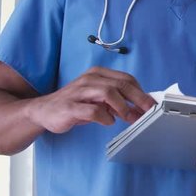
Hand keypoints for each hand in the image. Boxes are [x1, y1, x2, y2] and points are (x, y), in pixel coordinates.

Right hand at [28, 66, 154, 132]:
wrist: (43, 111)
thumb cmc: (75, 104)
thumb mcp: (98, 99)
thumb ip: (117, 101)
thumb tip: (140, 109)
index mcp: (98, 74)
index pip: (127, 79)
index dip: (142, 92)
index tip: (152, 105)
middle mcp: (90, 79)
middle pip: (122, 84)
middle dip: (139, 99)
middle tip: (148, 112)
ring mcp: (79, 91)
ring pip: (108, 93)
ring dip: (123, 107)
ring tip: (129, 118)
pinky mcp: (70, 106)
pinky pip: (93, 110)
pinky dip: (104, 117)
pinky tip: (108, 122)